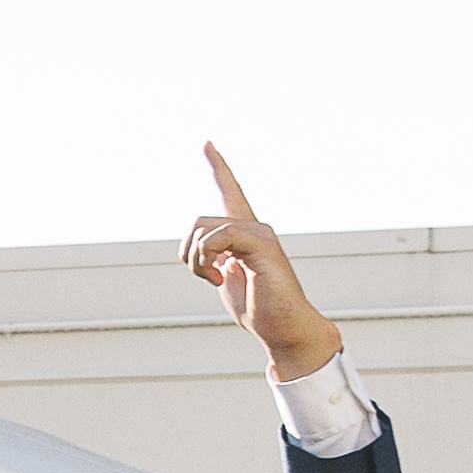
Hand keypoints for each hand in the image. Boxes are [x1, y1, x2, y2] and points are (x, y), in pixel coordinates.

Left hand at [181, 146, 340, 376]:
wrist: (284, 329)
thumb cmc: (258, 307)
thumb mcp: (226, 278)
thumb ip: (213, 257)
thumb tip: (197, 247)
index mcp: (244, 233)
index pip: (230, 192)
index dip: (218, 167)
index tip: (207, 143)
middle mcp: (255, 227)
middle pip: (197, 222)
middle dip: (188, 253)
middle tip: (209, 277)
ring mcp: (261, 234)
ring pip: (203, 230)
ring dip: (197, 261)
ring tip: (217, 279)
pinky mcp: (263, 245)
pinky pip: (218, 237)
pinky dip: (207, 260)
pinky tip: (221, 278)